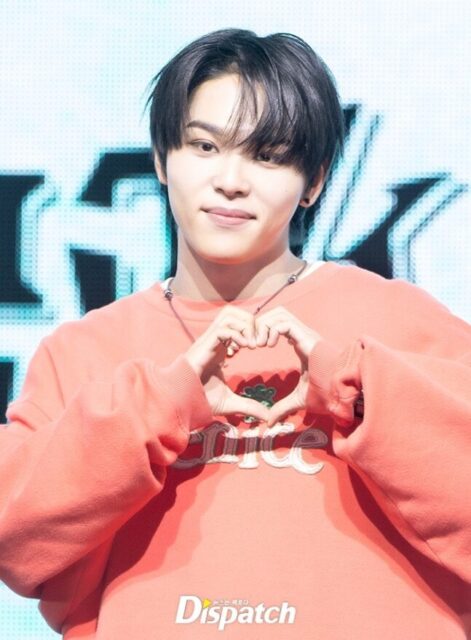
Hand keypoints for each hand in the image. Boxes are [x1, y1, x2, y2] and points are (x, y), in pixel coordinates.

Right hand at [184, 305, 269, 422]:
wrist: (181, 399)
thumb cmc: (201, 398)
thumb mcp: (231, 402)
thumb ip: (250, 406)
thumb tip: (268, 417)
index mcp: (221, 347)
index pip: (238, 323)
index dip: (251, 330)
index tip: (258, 348)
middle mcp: (216, 339)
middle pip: (235, 312)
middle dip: (251, 322)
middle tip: (258, 342)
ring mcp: (209, 340)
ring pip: (229, 314)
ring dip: (245, 326)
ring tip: (251, 345)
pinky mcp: (205, 344)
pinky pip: (223, 328)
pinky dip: (237, 334)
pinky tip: (243, 349)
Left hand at [254, 306, 320, 426]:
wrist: (342, 390)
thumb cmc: (327, 392)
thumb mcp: (298, 400)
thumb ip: (282, 408)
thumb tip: (269, 422)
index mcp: (300, 343)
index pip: (277, 325)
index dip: (262, 332)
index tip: (252, 348)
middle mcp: (302, 334)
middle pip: (276, 313)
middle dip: (260, 324)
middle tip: (252, 344)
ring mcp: (305, 333)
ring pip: (279, 313)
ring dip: (264, 326)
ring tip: (258, 344)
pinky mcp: (307, 336)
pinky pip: (284, 322)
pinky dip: (272, 330)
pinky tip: (268, 345)